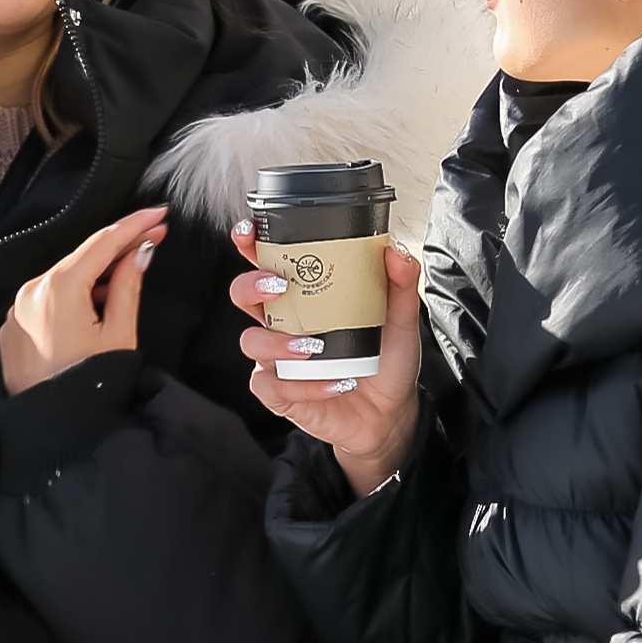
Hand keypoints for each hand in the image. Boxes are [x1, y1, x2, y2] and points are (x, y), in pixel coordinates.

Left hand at [0, 206, 167, 393]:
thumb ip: (128, 285)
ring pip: (63, 279)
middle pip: (81, 259)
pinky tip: (95, 305)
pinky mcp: (11, 328)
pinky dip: (72, 297)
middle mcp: (30, 291)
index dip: (133, 225)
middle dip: (117, 249)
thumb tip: (139, 253)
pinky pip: (46, 300)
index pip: (102, 243)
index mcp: (58, 288)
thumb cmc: (90, 387)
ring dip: (95, 275)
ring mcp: (16, 309)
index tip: (158, 213)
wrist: (55, 433)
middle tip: (153, 237)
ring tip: (128, 278)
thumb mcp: (119, 334)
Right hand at [230, 222, 421, 496]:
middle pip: (241, 295)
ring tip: (314, 347)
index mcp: (303, 297)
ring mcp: (276, 359)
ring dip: (277, 342)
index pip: (266, 262)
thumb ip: (399, 284)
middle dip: (251, 286)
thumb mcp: (400, 319)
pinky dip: (304, 386)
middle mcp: (282, 323)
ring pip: (251, 342)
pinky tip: (336, 383)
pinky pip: (273, 387)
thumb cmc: (385, 359)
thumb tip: (395, 252)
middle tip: (281, 286)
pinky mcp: (280, 394)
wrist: (390, 411)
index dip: (249, 244)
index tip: (249, 231)